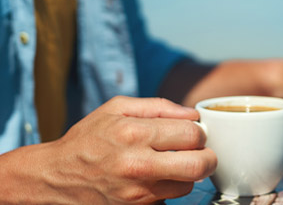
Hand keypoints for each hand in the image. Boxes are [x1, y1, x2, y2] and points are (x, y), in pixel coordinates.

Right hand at [0, 96, 216, 203]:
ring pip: (188, 186)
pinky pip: (169, 200)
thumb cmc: (87, 139)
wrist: (54, 177)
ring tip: (172, 165)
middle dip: (207, 157)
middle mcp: (136, 164)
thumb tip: (191, 113)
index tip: (194, 134)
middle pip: (200, 165)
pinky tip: (155, 180)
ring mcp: (137, 192)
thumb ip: (158, 106)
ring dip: (187, 175)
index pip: (192, 134)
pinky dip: (168, 190)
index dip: (200, 133)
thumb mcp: (116, 108)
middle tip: (200, 153)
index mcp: (133, 133)